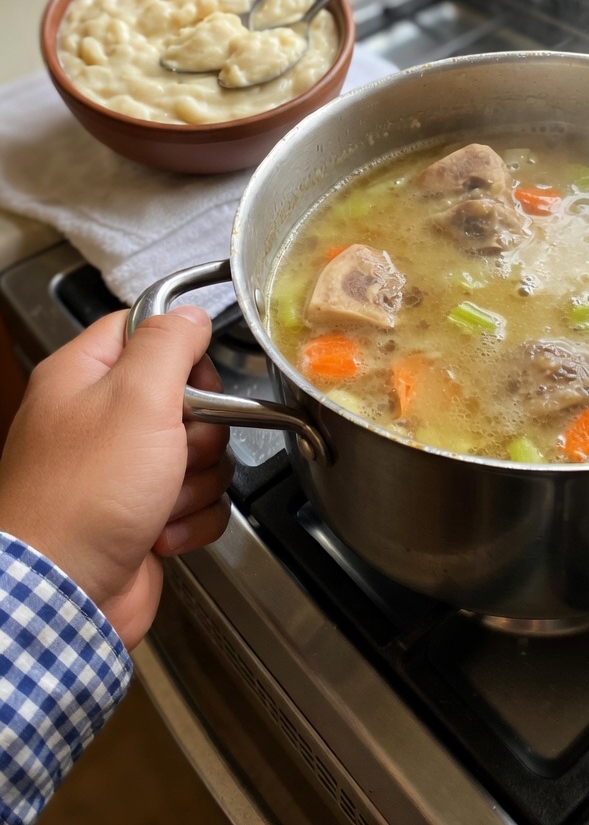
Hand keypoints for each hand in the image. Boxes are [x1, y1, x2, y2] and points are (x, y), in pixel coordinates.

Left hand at [0, 307, 232, 650]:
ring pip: (200, 454)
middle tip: (175, 450)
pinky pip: (198, 501)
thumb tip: (190, 315)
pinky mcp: (143, 515)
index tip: (196, 380)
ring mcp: (120, 471)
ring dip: (196, 482)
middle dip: (199, 433)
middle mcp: (99, 421)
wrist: (64, 596)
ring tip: (160, 501)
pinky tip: (160, 531)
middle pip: (188, 399)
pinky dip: (190, 519)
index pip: (146, 331)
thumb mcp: (137, 398)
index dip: (183, 353)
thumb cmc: (84, 498)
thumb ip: (169, 344)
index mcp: (85, 377)